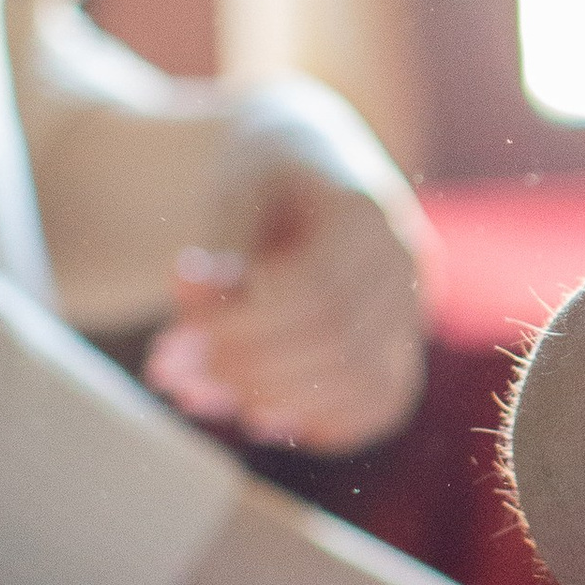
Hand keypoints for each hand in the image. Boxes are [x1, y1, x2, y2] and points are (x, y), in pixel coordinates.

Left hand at [146, 151, 429, 453]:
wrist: (312, 163)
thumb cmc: (262, 176)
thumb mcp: (231, 194)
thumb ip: (217, 258)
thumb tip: (192, 320)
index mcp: (364, 210)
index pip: (314, 292)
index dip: (241, 328)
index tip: (174, 339)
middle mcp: (406, 261)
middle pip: (338, 342)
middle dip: (248, 370)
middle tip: (172, 374)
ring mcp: (413, 306)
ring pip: (364, 383)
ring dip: (276, 402)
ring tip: (201, 394)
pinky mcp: (404, 345)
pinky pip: (381, 403)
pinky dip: (320, 422)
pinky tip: (259, 414)